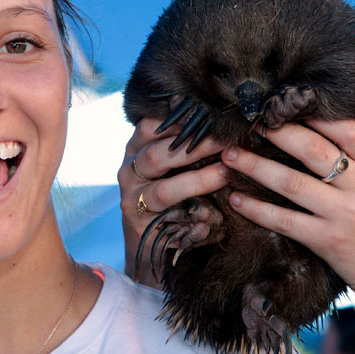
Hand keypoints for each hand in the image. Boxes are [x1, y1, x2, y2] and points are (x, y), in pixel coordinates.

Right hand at [118, 117, 227, 286]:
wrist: (151, 236)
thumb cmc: (170, 188)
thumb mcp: (170, 162)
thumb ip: (184, 143)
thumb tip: (221, 123)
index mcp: (134, 149)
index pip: (148, 126)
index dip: (176, 121)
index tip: (206, 117)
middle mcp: (128, 172)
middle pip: (154, 156)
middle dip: (193, 148)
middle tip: (225, 144)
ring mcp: (133, 201)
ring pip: (164, 191)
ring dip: (199, 182)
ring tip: (225, 174)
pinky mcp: (143, 227)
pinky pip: (173, 223)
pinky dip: (198, 219)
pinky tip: (218, 216)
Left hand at [221, 119, 354, 301]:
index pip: (350, 130)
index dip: (317, 113)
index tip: (285, 103)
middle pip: (313, 150)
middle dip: (276, 132)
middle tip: (246, 122)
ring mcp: (344, 215)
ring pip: (292, 183)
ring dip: (255, 166)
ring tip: (229, 155)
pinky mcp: (328, 242)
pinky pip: (285, 221)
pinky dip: (257, 209)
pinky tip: (235, 198)